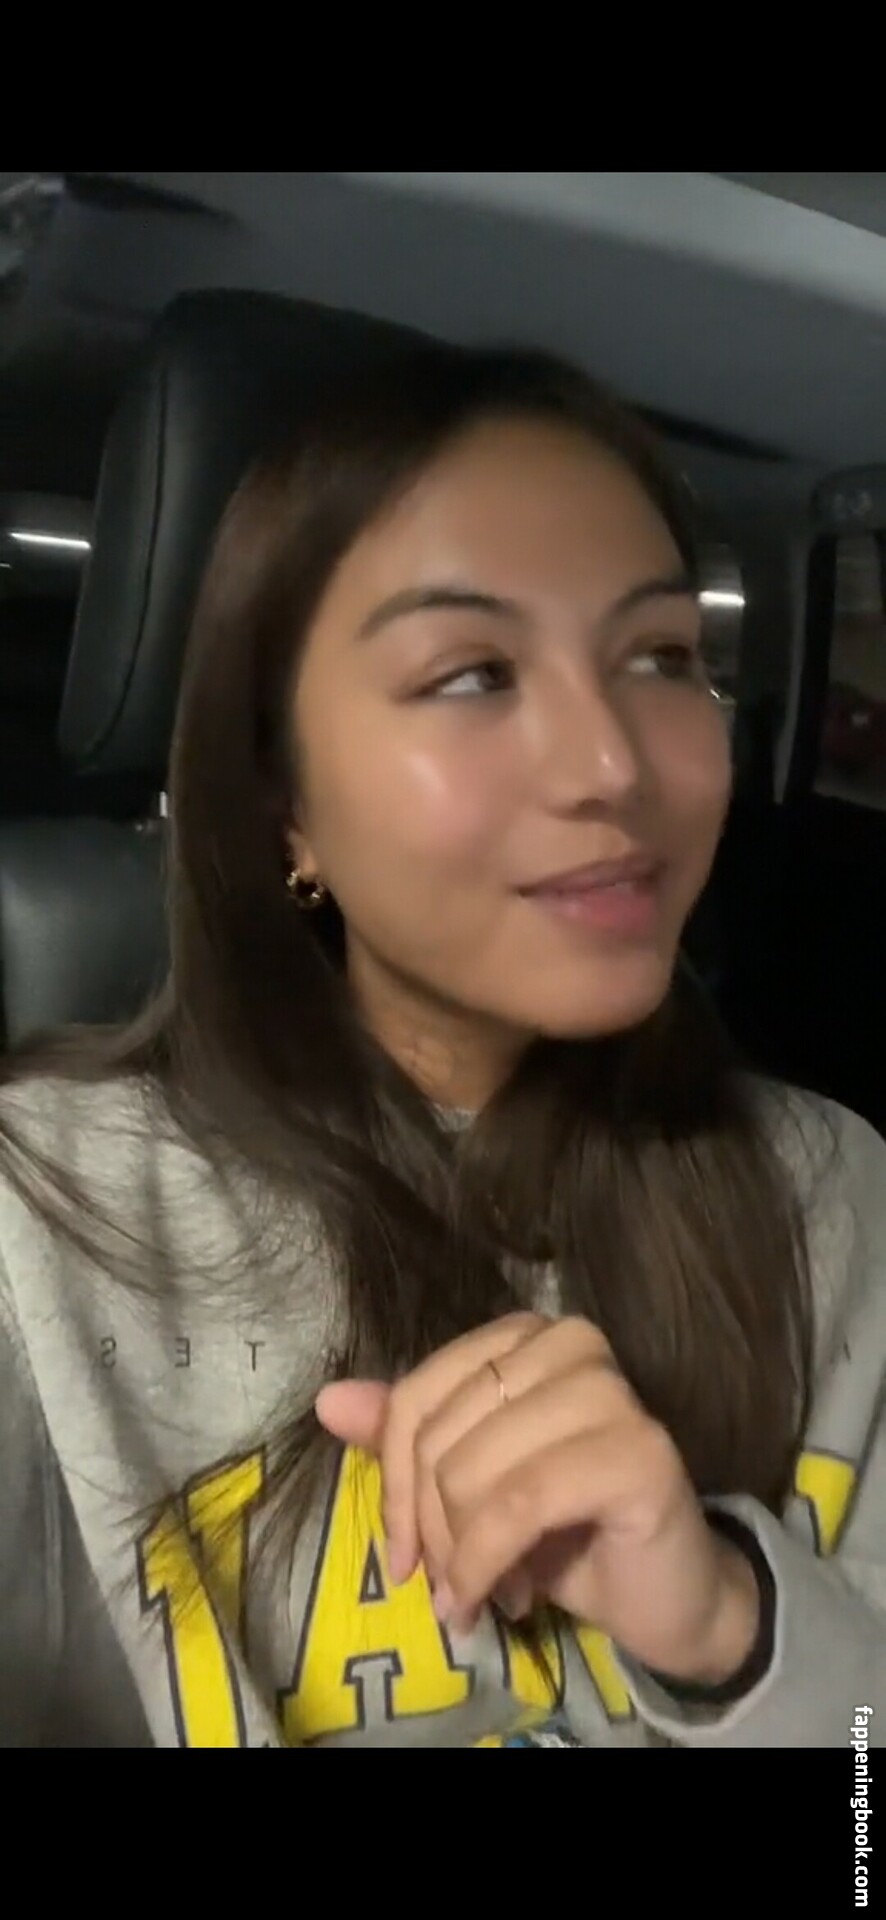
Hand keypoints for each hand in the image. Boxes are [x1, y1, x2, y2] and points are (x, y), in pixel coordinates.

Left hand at [316, 1313, 759, 1685]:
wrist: (668, 1597)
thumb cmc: (567, 1534)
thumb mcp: (472, 1487)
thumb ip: (408, 1440)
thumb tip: (328, 1400)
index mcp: (526, 1337)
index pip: (417, 1396)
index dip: (393, 1484)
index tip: (402, 1558)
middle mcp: (571, 1343)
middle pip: (439, 1435)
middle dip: (432, 1531)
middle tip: (453, 1589)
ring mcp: (612, 1391)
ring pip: (474, 1470)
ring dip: (464, 1557)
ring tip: (484, 1595)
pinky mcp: (640, 1450)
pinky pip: (521, 1503)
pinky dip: (491, 1562)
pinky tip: (502, 1599)